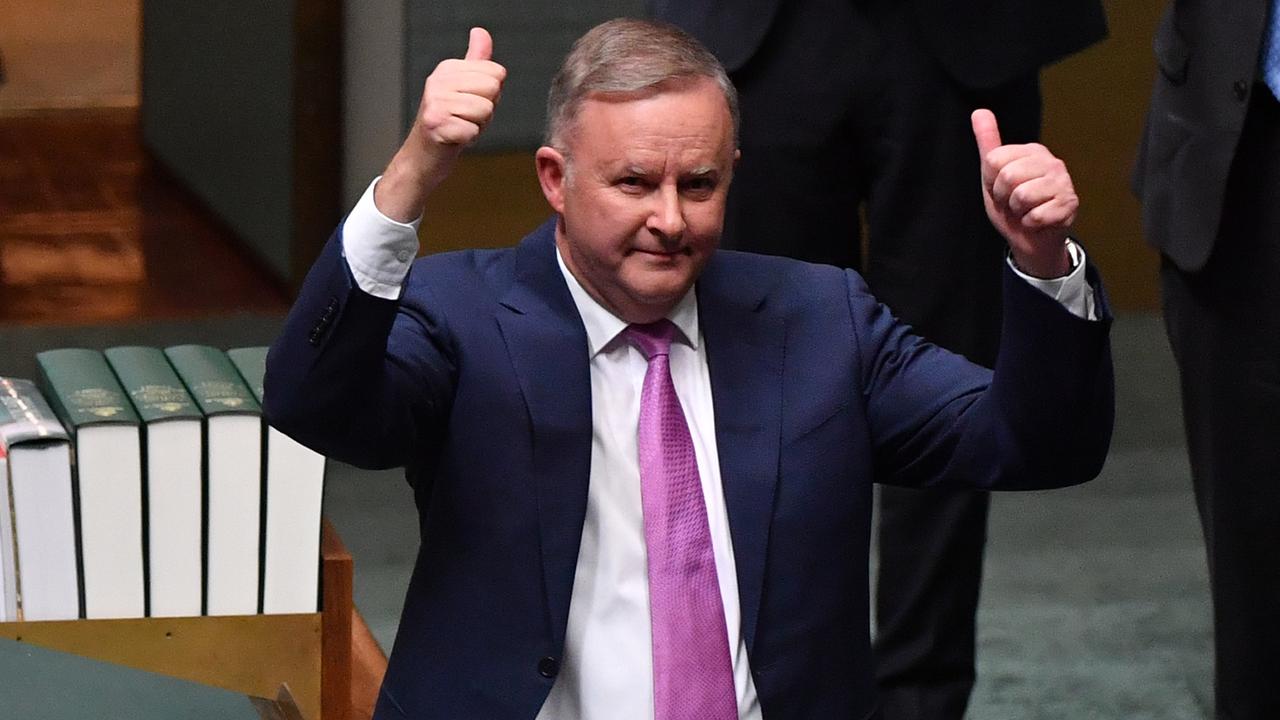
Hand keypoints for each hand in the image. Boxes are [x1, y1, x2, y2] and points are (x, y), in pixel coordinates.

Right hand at [376, 28, 506, 221]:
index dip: (491, 94)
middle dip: (487, 110)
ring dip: (477, 125)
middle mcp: (438, 81)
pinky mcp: (436, 126)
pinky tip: (453, 139)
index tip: (470, 103)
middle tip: (465, 118)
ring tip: (459, 127)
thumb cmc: (450, 123)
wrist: (422, 158)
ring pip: (485, 110)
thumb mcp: (464, 88)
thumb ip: (476, 62)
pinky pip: (474, 131)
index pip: (497, 73)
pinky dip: (468, 140)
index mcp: (447, 69)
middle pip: (493, 89)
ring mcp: (435, 103)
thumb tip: (481, 33)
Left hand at [971, 109, 1077, 277]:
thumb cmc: (1012, 207)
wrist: (1030, 239)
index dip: (991, 182)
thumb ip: (987, 143)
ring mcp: (1063, 182)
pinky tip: (1038, 221)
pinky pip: (1035, 216)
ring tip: (1026, 211)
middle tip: (1014, 203)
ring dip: (1018, 212)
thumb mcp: (992, 175)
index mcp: (1031, 151)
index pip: (994, 160)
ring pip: (1022, 196)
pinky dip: (1031, 224)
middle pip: (1007, 176)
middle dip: (1004, 198)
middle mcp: (1051, 161)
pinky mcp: (1070, 204)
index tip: (1002, 190)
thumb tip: (979, 111)